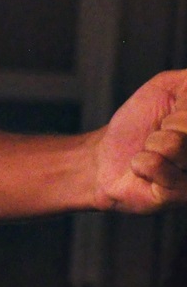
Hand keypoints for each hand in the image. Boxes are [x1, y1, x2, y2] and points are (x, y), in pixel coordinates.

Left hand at [94, 70, 186, 212]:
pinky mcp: (178, 198)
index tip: (173, 116)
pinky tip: (145, 170)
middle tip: (162, 134)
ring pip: (175, 144)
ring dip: (153, 143)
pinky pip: (154, 165)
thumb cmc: (141, 123)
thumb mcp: (170, 88)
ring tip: (154, 152)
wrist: (106, 158)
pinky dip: (140, 162)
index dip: (182, 108)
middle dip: (170, 123)